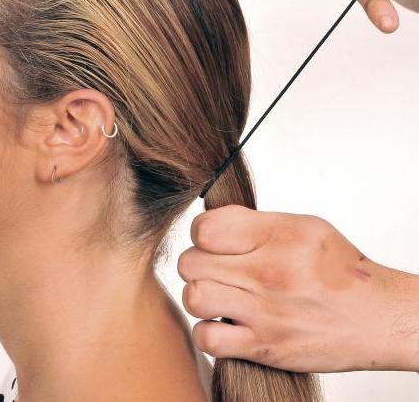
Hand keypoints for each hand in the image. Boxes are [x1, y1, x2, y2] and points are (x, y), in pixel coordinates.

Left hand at [177, 204, 418, 372]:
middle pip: (191, 262)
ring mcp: (264, 312)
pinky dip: (208, 333)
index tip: (214, 240)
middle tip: (217, 269)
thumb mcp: (303, 226)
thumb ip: (255, 223)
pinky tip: (225, 324)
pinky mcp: (264, 347)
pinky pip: (208, 339)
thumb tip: (212, 224)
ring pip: (195, 297)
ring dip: (200, 296)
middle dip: (198, 263)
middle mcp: (268, 272)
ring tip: (219, 295)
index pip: (205, 228)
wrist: (377, 317)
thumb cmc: (339, 270)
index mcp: (277, 236)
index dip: (202, 233)